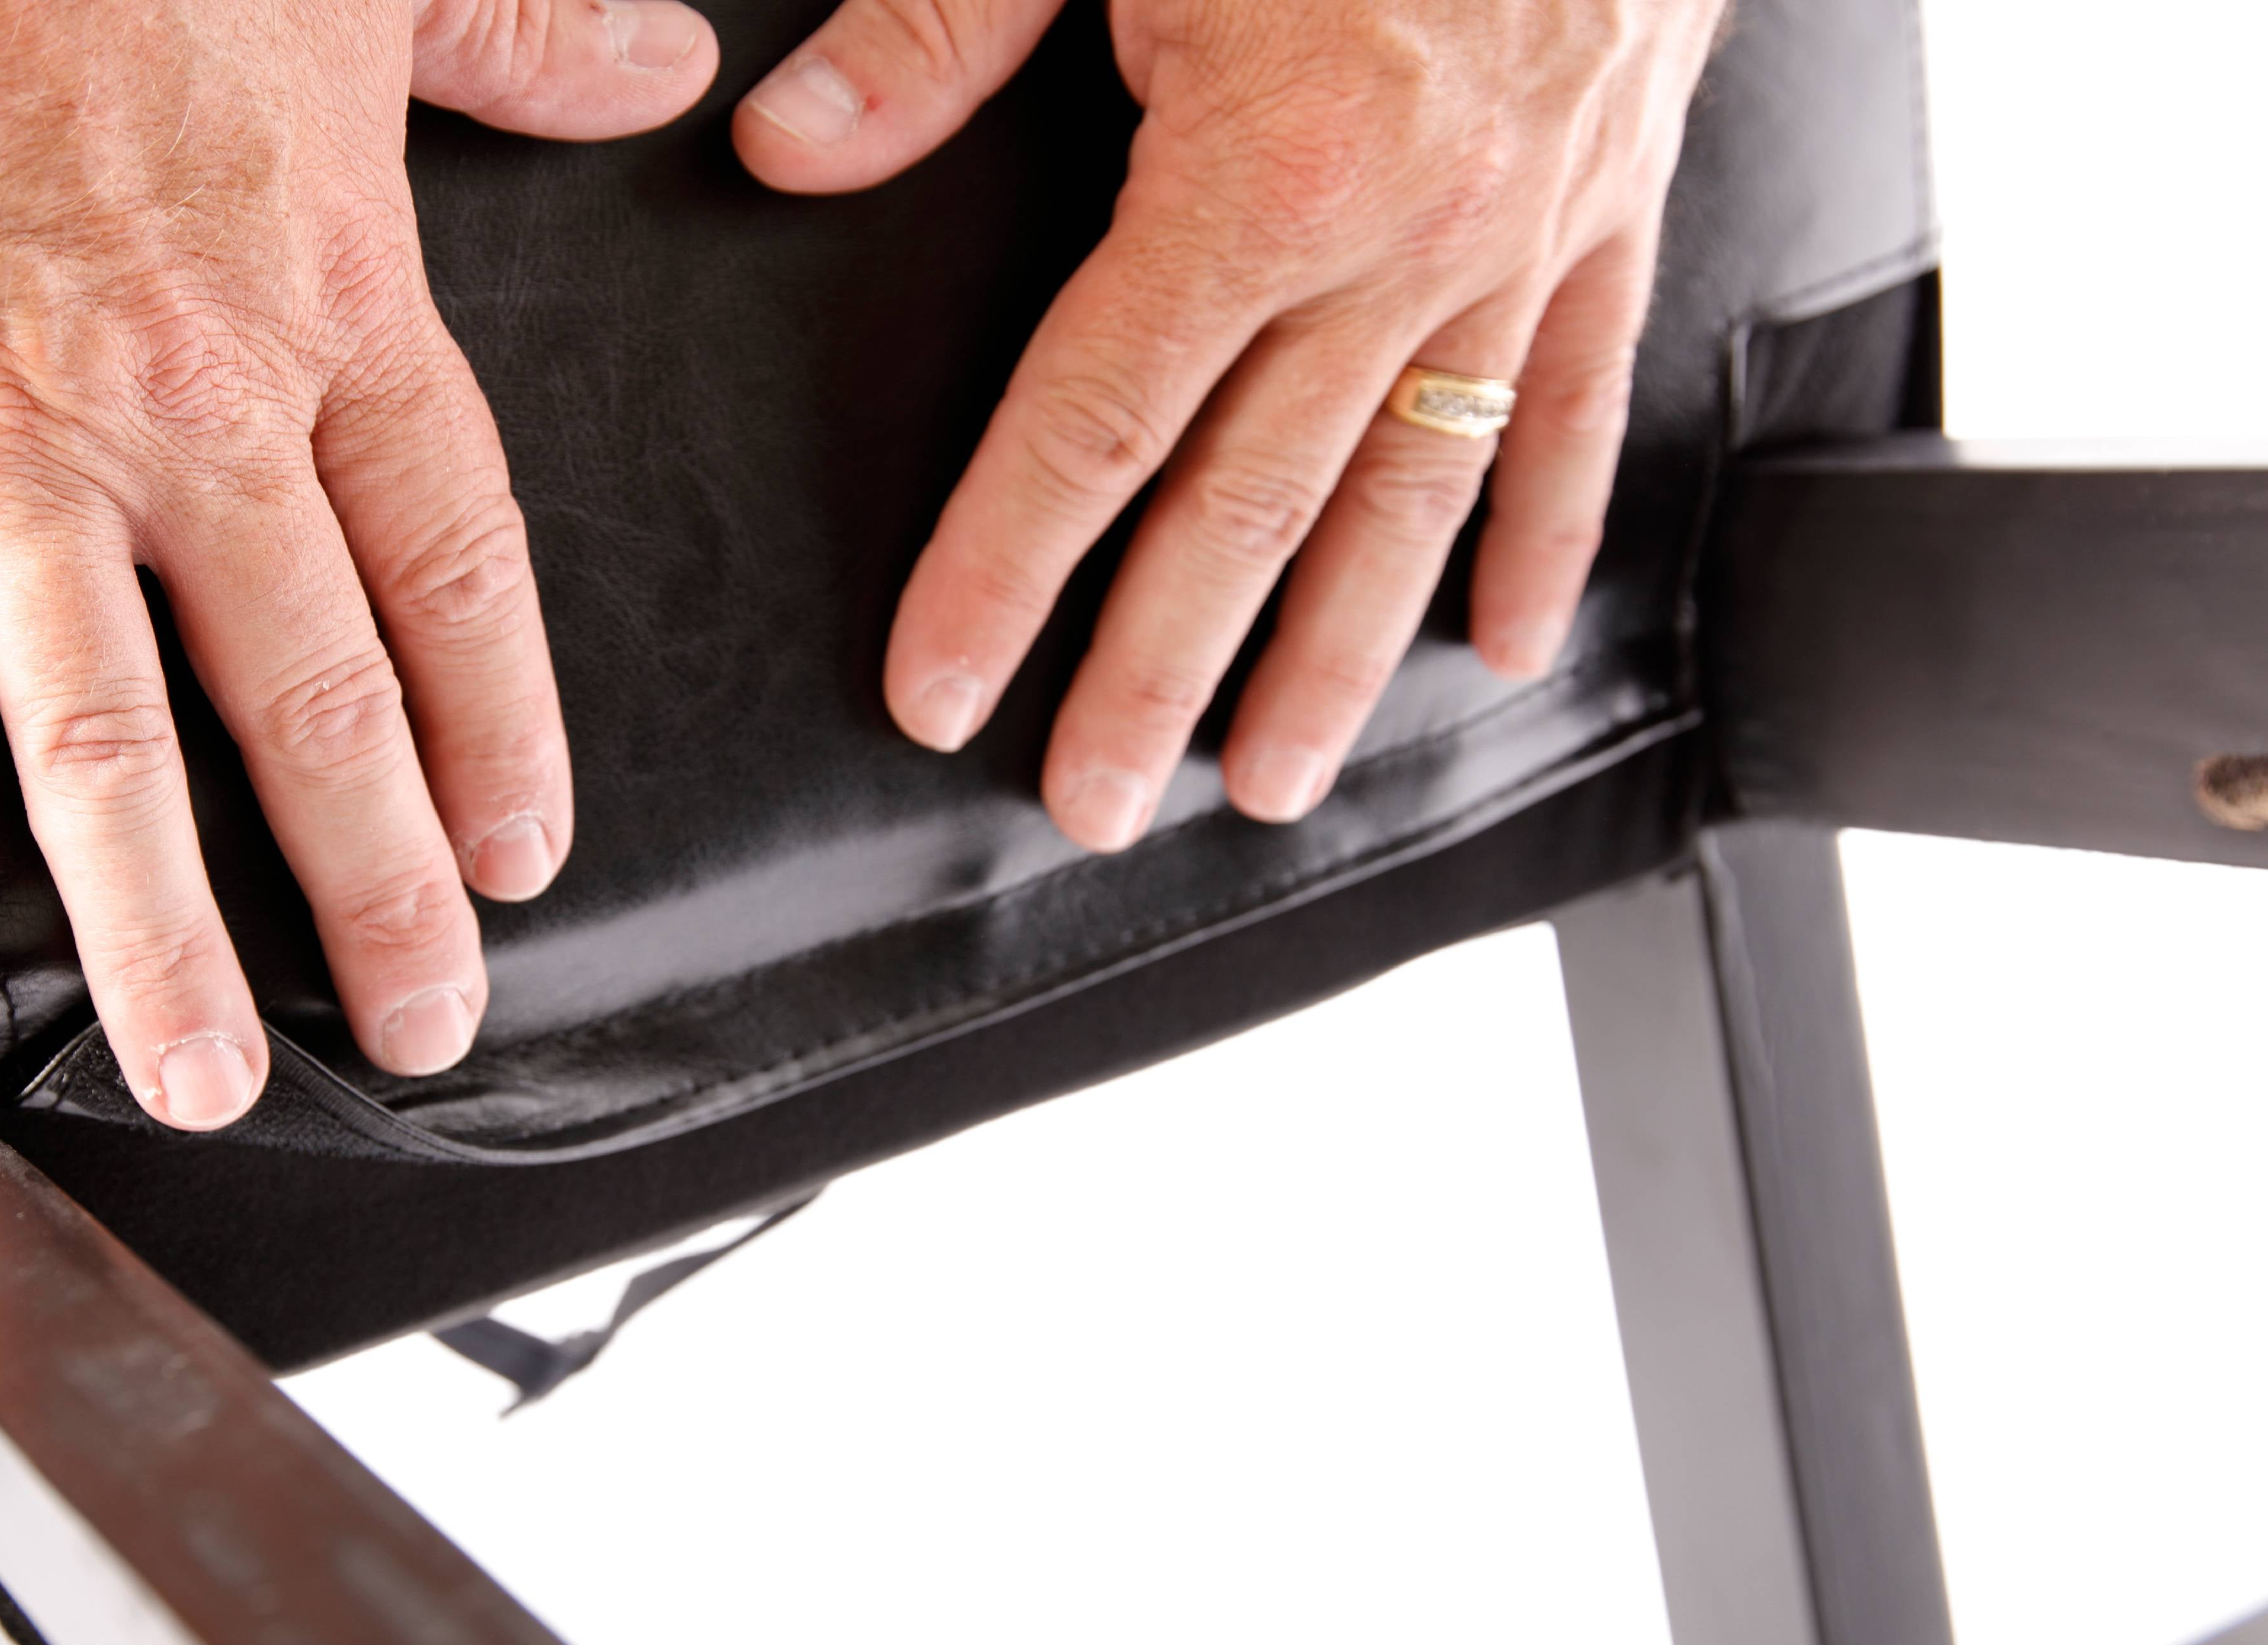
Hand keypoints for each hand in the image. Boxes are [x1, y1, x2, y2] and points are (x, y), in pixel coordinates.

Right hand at [0, 0, 717, 1126]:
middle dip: (376, 883)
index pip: (452, 566)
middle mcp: (181, 399)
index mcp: (325, 299)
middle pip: (312, 693)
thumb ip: (511, 38)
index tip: (524, 855)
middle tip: (422, 1024)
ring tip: (202, 1074)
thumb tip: (650, 74)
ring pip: (98, 733)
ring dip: (155, 930)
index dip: (499, 730)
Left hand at [734, 0, 1723, 848]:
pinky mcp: (1610, 211)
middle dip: (1154, 676)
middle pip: (1244, 510)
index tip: (939, 691)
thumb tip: (798, 147)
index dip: (1001, 572)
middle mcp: (1398, 240)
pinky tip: (1502, 647)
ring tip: (1272, 784)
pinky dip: (1540, 537)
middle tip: (1092, 803)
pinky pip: (1577, 407)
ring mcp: (1517, 241)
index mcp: (1260, 169)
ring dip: (1336, 663)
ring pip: (1409, 503)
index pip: (1093, 425)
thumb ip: (945, 28)